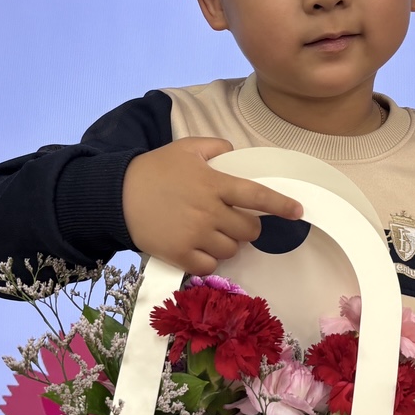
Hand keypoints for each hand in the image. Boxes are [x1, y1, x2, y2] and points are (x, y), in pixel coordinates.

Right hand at [122, 137, 303, 274]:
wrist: (117, 194)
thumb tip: (234, 153)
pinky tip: (199, 250)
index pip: (256, 196)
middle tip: (232, 221)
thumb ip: (215, 147)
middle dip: (248, 228)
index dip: (280, 205)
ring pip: (231, 250)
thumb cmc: (154, 169)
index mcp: (214, 183)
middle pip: (249, 231)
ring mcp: (194, 235)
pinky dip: (209, 261)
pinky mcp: (179, 254)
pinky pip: (209, 267)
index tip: (297, 212)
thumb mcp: (185, 148)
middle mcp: (208, 211)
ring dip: (227, 244)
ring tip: (210, 233)